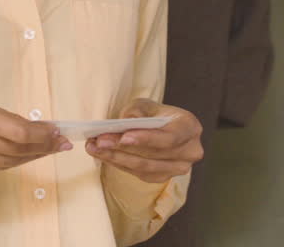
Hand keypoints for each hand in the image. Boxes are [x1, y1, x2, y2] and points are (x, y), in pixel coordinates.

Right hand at [0, 94, 70, 179]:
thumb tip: (25, 125)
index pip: (19, 131)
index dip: (43, 134)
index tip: (57, 130)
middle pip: (19, 148)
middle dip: (44, 145)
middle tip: (62, 141)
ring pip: (11, 161)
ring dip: (33, 155)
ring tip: (50, 149)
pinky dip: (14, 161)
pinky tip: (25, 155)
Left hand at [85, 99, 202, 182]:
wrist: (162, 127)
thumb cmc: (154, 114)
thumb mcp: (145, 105)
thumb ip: (136, 112)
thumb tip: (125, 124)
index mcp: (190, 127)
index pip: (169, 137)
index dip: (146, 139)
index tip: (124, 137)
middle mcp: (190, 151)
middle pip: (153, 155)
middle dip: (122, 148)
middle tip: (99, 142)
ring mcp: (178, 168)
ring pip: (144, 167)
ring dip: (116, 158)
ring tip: (93, 148)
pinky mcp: (163, 177)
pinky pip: (139, 173)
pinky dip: (119, 164)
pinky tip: (103, 155)